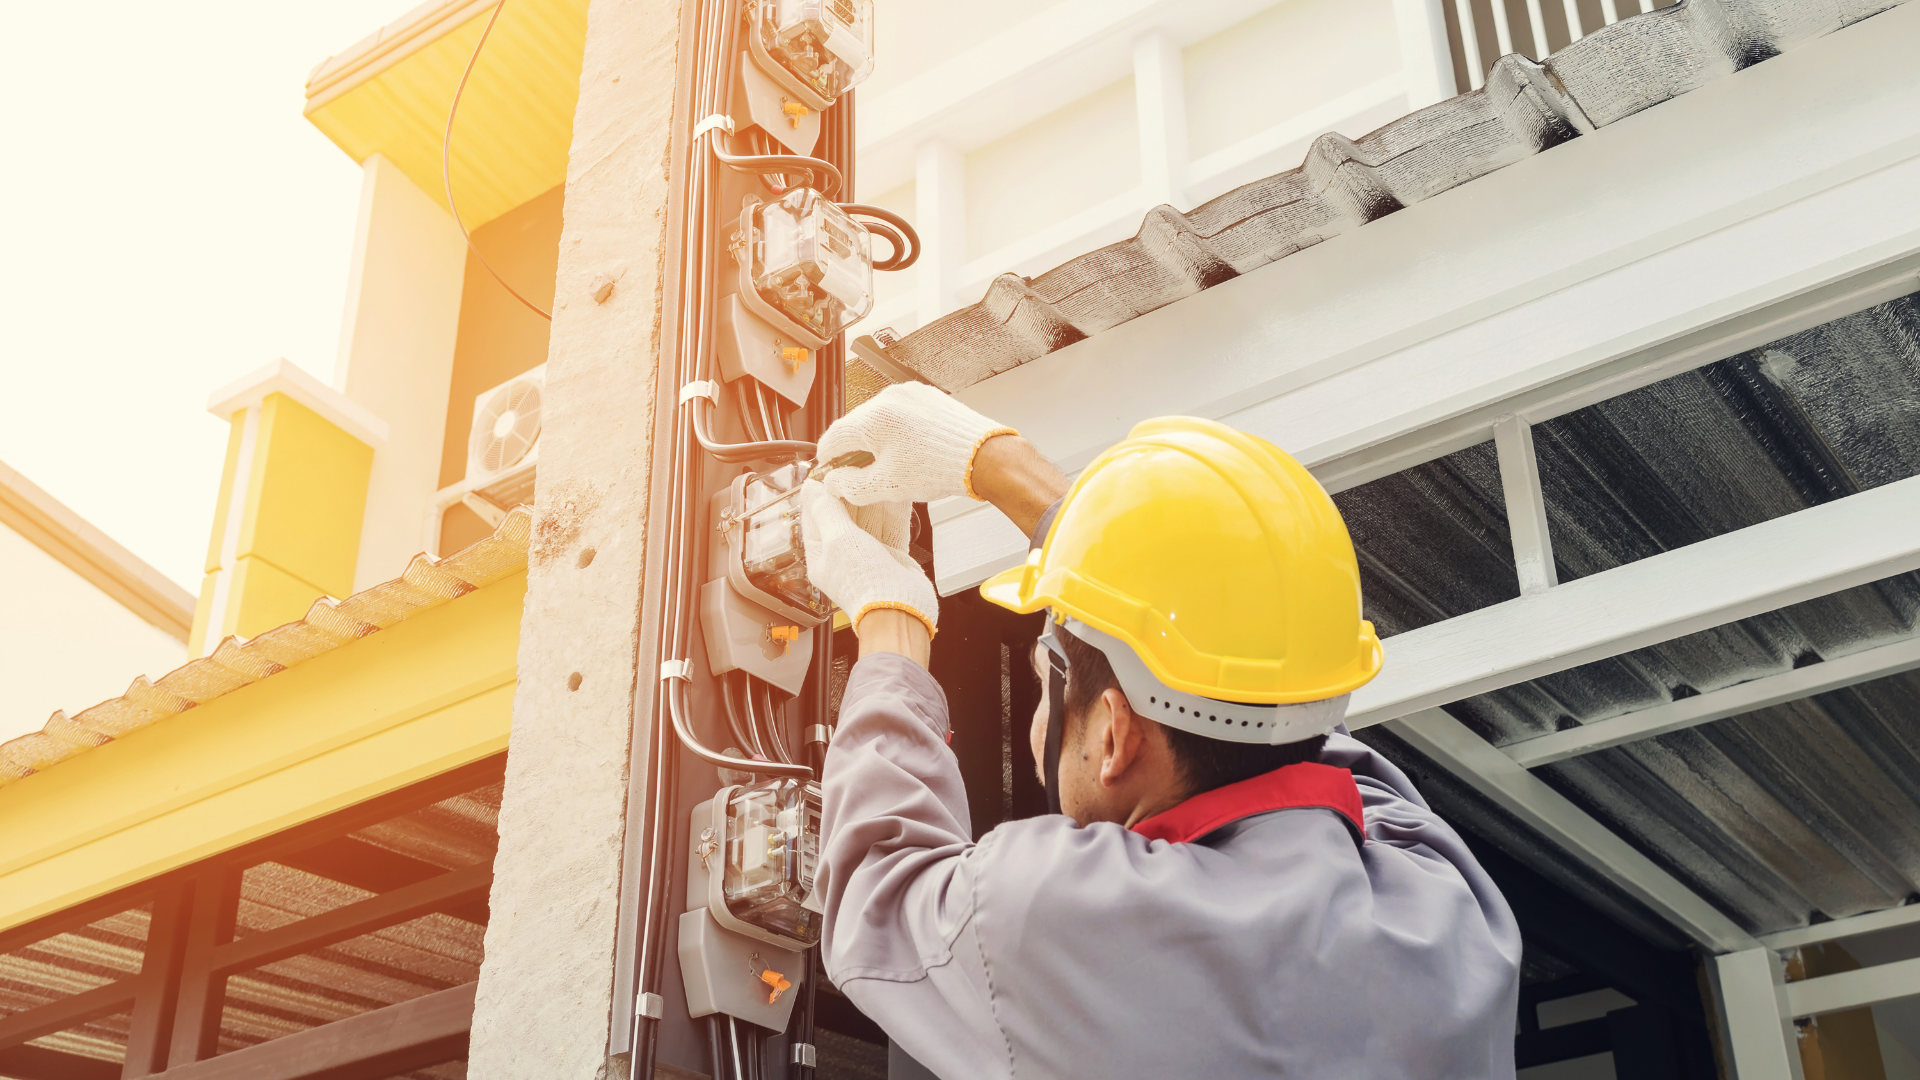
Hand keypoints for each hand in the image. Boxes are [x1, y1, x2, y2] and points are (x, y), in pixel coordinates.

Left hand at [799, 480, 937, 636]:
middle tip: (859, 464)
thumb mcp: (838, 539)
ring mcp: (868, 553)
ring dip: (875, 496)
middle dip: (852, 488)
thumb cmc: (864, 585)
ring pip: (870, 516)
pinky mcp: (891, 554)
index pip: (815, 512)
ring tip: (879, 472)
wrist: (900, 610)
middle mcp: (843, 552)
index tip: (830, 465)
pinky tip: (898, 492)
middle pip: (844, 511)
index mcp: (820, 552)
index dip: (821, 488)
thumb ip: (826, 511)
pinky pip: (891, 525)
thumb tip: (811, 487)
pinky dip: (894, 509)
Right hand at [814, 383, 1015, 504]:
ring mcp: (909, 394)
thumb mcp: (886, 486)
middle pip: (855, 426)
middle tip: (860, 473)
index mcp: (872, 418)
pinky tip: (909, 451)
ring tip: (890, 465)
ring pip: (878, 418)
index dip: (827, 460)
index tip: (829, 472)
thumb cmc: (939, 469)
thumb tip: (834, 482)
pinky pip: (900, 413)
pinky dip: (897, 430)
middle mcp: (888, 398)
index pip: (833, 437)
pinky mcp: (926, 396)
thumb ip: (851, 485)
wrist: (983, 457)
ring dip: (876, 440)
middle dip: (854, 450)